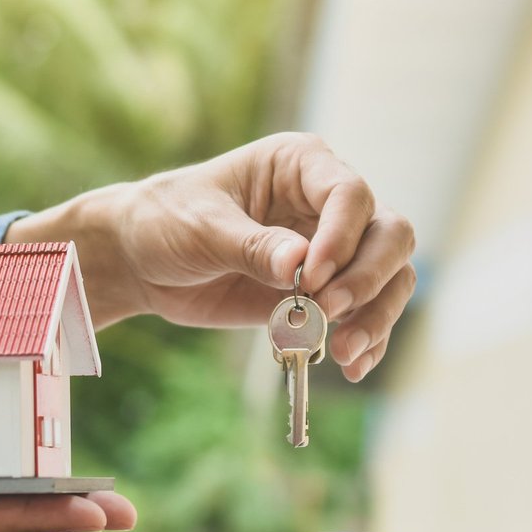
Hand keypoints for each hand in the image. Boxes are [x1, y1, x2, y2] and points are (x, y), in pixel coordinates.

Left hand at [8, 133, 415, 380]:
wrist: (142, 261)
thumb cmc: (166, 221)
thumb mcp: (201, 228)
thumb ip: (251, 246)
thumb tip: (300, 264)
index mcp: (300, 165)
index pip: (350, 194)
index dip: (342, 237)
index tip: (312, 276)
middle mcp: (326, 204)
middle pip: (388, 234)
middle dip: (370, 277)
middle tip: (330, 310)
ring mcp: (332, 250)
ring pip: (390, 277)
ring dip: (377, 315)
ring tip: (345, 351)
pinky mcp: (323, 294)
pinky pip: (365, 315)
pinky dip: (368, 340)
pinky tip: (352, 365)